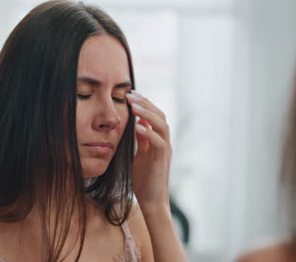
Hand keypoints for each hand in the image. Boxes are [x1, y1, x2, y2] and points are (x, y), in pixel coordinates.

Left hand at [126, 91, 171, 210]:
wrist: (152, 201)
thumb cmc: (145, 180)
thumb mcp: (141, 154)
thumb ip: (141, 139)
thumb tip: (138, 123)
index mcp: (159, 140)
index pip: (155, 115)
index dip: (144, 103)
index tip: (130, 94)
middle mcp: (165, 142)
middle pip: (160, 116)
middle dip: (145, 103)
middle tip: (130, 94)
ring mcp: (165, 151)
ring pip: (162, 126)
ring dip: (147, 114)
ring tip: (133, 106)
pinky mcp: (162, 160)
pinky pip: (158, 142)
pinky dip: (148, 133)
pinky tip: (137, 126)